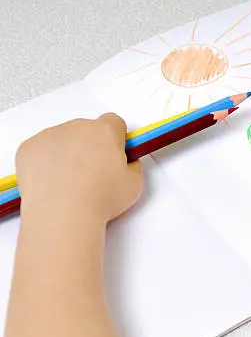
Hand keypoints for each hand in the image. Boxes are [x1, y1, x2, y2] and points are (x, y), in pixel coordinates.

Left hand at [16, 113, 142, 223]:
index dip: (116, 138)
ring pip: (63, 139)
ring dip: (68, 153)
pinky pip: (41, 149)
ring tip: (72, 182)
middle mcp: (78, 127)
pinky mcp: (30, 147)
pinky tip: (54, 182)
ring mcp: (51, 136)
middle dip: (91, 146)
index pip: (114, 122)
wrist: (63, 214)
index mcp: (105, 131)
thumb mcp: (134, 185)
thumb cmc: (97, 199)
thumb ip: (133, 166)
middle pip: (88, 130)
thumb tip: (127, 165)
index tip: (115, 152)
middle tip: (94, 173)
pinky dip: (46, 161)